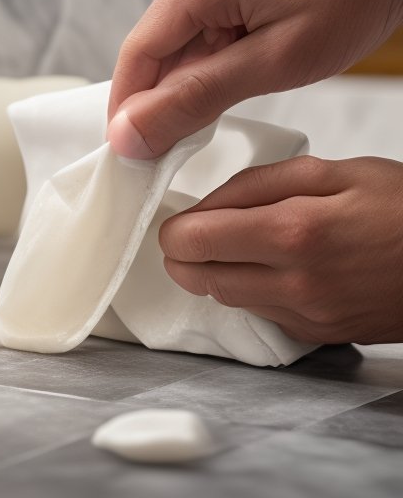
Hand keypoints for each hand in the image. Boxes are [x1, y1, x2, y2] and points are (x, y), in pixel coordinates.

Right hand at [107, 0, 402, 158]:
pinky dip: (241, 19)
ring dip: (216, 48)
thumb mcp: (281, 55)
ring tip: (262, 70)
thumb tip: (133, 130)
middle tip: (199, 128)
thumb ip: (199, 94)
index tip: (128, 148)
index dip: (130, 102)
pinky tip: (271, 35)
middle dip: (179, 78)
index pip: (141, 48)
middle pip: (170, 26)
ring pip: (204, 5)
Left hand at [160, 155, 402, 344]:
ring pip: (226, 299)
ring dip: (216, 273)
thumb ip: (257, 185)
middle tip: (194, 232)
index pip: (192, 241)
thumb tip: (204, 206)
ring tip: (232, 245)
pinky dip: (250, 291)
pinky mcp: (318, 334)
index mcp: (293, 232)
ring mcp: (307, 315)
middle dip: (186, 254)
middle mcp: (295, 283)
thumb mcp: (333, 171)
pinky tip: (268, 268)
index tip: (177, 217)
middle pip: (199, 278)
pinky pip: (261, 314)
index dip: (174, 228)